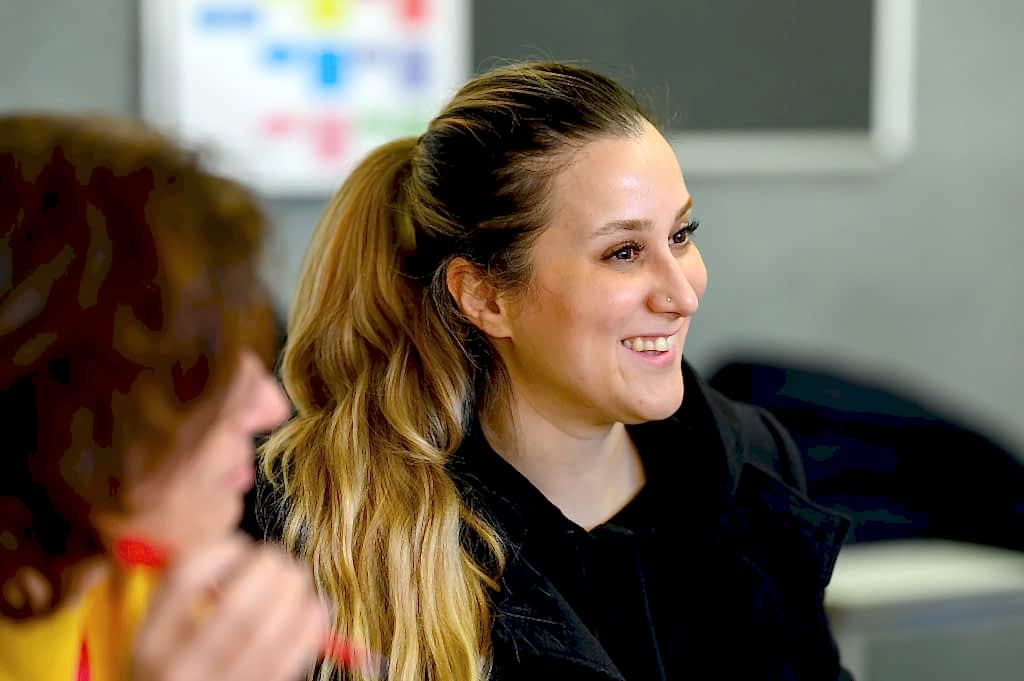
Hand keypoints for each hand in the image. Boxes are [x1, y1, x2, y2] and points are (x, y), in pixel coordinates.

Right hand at [131, 534, 327, 680]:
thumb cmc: (179, 668)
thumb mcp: (162, 635)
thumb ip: (189, 593)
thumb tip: (244, 554)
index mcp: (151, 643)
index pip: (185, 579)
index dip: (222, 551)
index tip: (241, 547)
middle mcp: (180, 667)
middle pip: (236, 605)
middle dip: (269, 571)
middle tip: (279, 561)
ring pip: (266, 629)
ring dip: (293, 594)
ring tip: (296, 581)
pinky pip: (292, 656)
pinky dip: (310, 623)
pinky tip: (313, 607)